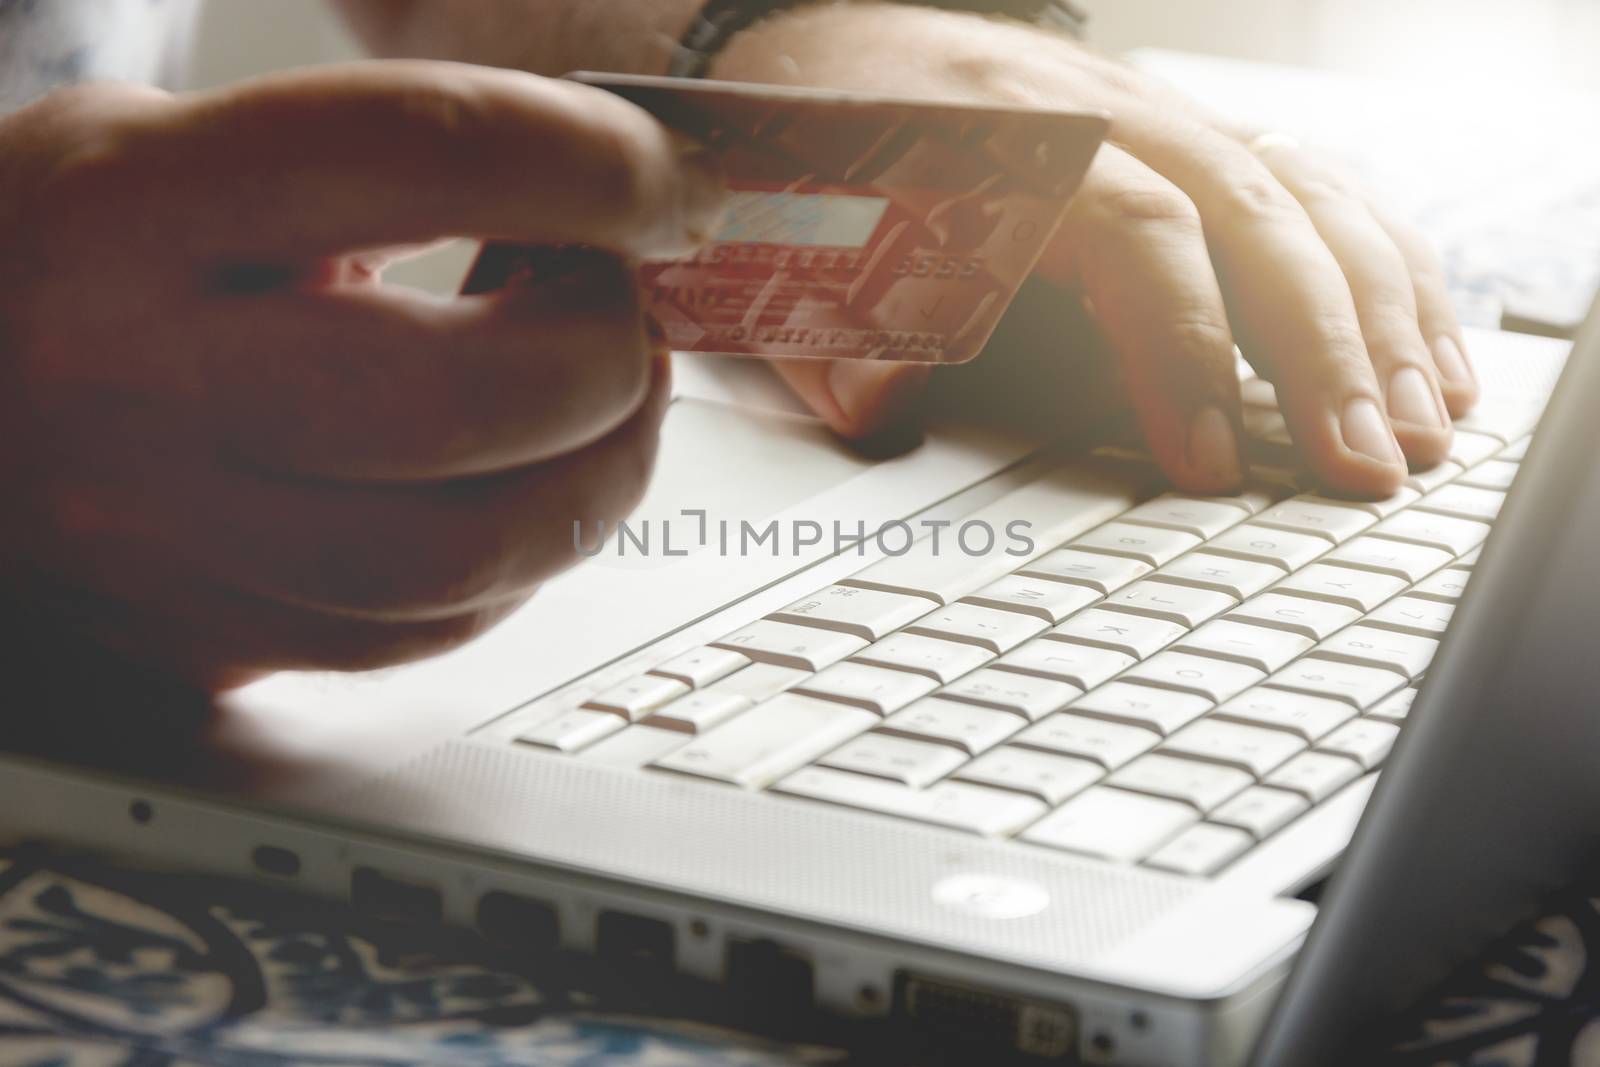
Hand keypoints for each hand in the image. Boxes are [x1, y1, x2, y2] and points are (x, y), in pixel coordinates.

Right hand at [0, 62, 723, 690]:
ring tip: (597, 400)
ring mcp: (175, 544)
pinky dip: (524, 552)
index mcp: (130, 215)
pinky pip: (430, 630)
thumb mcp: (168, 145)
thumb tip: (603, 210)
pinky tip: (517, 484)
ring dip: (598, 471)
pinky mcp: (216, 641)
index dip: (590, 165)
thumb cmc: (52, 256)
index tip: (661, 183)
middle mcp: (144, 391)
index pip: (416, 158)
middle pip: (462, 399)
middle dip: (606, 350)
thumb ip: (375, 165)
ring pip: (466, 556)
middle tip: (617, 308)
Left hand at [712, 5, 1477, 496]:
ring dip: (1381, 315)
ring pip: (1309, 196)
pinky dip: (1384, 267)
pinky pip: (1320, 188)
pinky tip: (1426, 345)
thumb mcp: (786, 228)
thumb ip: (834, 319)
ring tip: (1424, 427)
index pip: (1129, 229)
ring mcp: (1163, 119)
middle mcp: (1106, 111)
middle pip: (1252, 211)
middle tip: (1364, 464)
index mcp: (1007, 131)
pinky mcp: (1195, 140)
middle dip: (1323, 348)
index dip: (1179, 345)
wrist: (822, 49)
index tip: (1207, 458)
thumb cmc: (812, 148)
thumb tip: (878, 412)